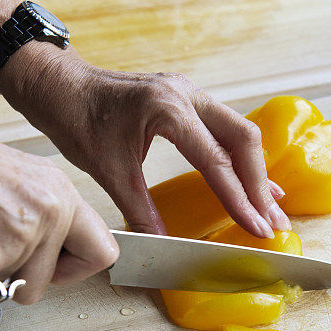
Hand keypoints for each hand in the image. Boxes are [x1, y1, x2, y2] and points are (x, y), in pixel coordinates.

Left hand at [0, 44, 290, 237]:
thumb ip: (139, 209)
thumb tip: (162, 244)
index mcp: (168, 109)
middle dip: (260, 185)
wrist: (59, 86)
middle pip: (242, 140)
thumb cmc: (76, 119)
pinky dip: (239, 156)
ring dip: (255, 171)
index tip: (257, 227)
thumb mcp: (108, 171)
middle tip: (272, 222)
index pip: (216, 161)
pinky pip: (224, 127)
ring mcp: (188, 93)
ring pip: (238, 132)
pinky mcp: (185, 99)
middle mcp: (186, 94)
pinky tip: (252, 179)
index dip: (240, 199)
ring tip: (272, 206)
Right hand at [0, 97, 117, 303]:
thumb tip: (42, 252)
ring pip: (0, 291)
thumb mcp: (17, 179)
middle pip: (43, 285)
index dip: (74, 269)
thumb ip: (38, 216)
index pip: (102, 252)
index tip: (55, 269)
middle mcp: (48, 216)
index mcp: (60, 195)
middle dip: (11, 282)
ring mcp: (18, 239)